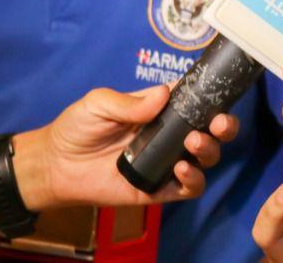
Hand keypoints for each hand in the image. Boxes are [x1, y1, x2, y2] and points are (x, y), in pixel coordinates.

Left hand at [14, 85, 238, 208]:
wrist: (56, 166)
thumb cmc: (77, 128)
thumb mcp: (98, 103)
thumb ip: (130, 102)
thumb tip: (163, 94)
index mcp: (161, 109)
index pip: (197, 99)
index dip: (214, 96)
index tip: (222, 93)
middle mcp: (171, 134)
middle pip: (212, 129)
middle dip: (225, 125)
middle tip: (219, 123)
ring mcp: (167, 161)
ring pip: (207, 157)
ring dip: (209, 150)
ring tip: (193, 144)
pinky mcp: (159, 188)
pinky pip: (188, 188)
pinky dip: (193, 179)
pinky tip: (180, 169)